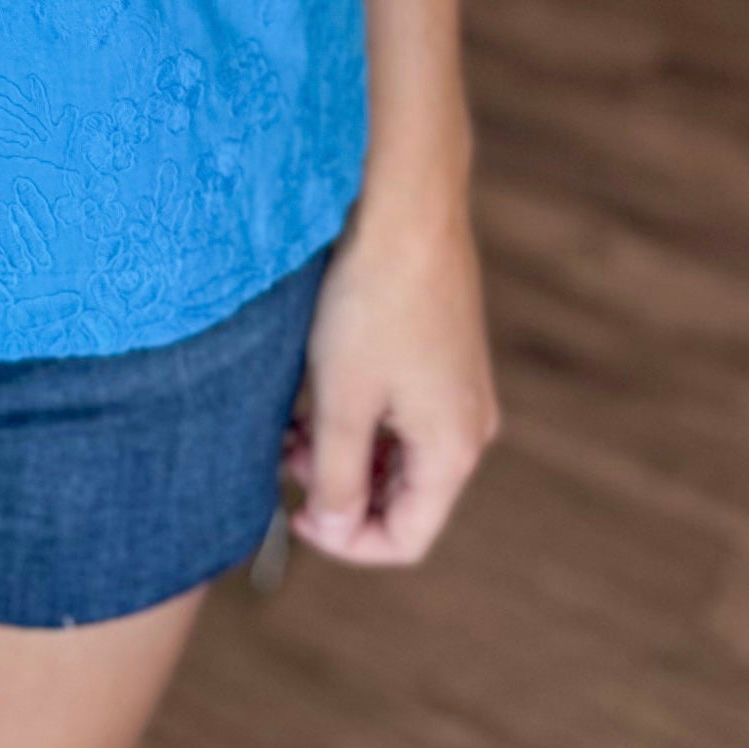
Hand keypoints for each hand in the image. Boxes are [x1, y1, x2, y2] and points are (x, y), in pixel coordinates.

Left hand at [285, 174, 497, 566]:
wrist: (404, 205)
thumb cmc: (372, 300)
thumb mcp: (342, 399)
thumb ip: (337, 476)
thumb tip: (335, 528)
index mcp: (454, 450)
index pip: (406, 538)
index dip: (346, 541)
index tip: (292, 516)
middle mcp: (468, 426)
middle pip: (402, 495)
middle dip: (339, 489)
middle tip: (281, 459)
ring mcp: (458, 387)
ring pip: (396, 451)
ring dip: (342, 450)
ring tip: (286, 423)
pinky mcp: (442, 352)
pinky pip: (401, 410)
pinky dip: (358, 414)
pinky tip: (312, 388)